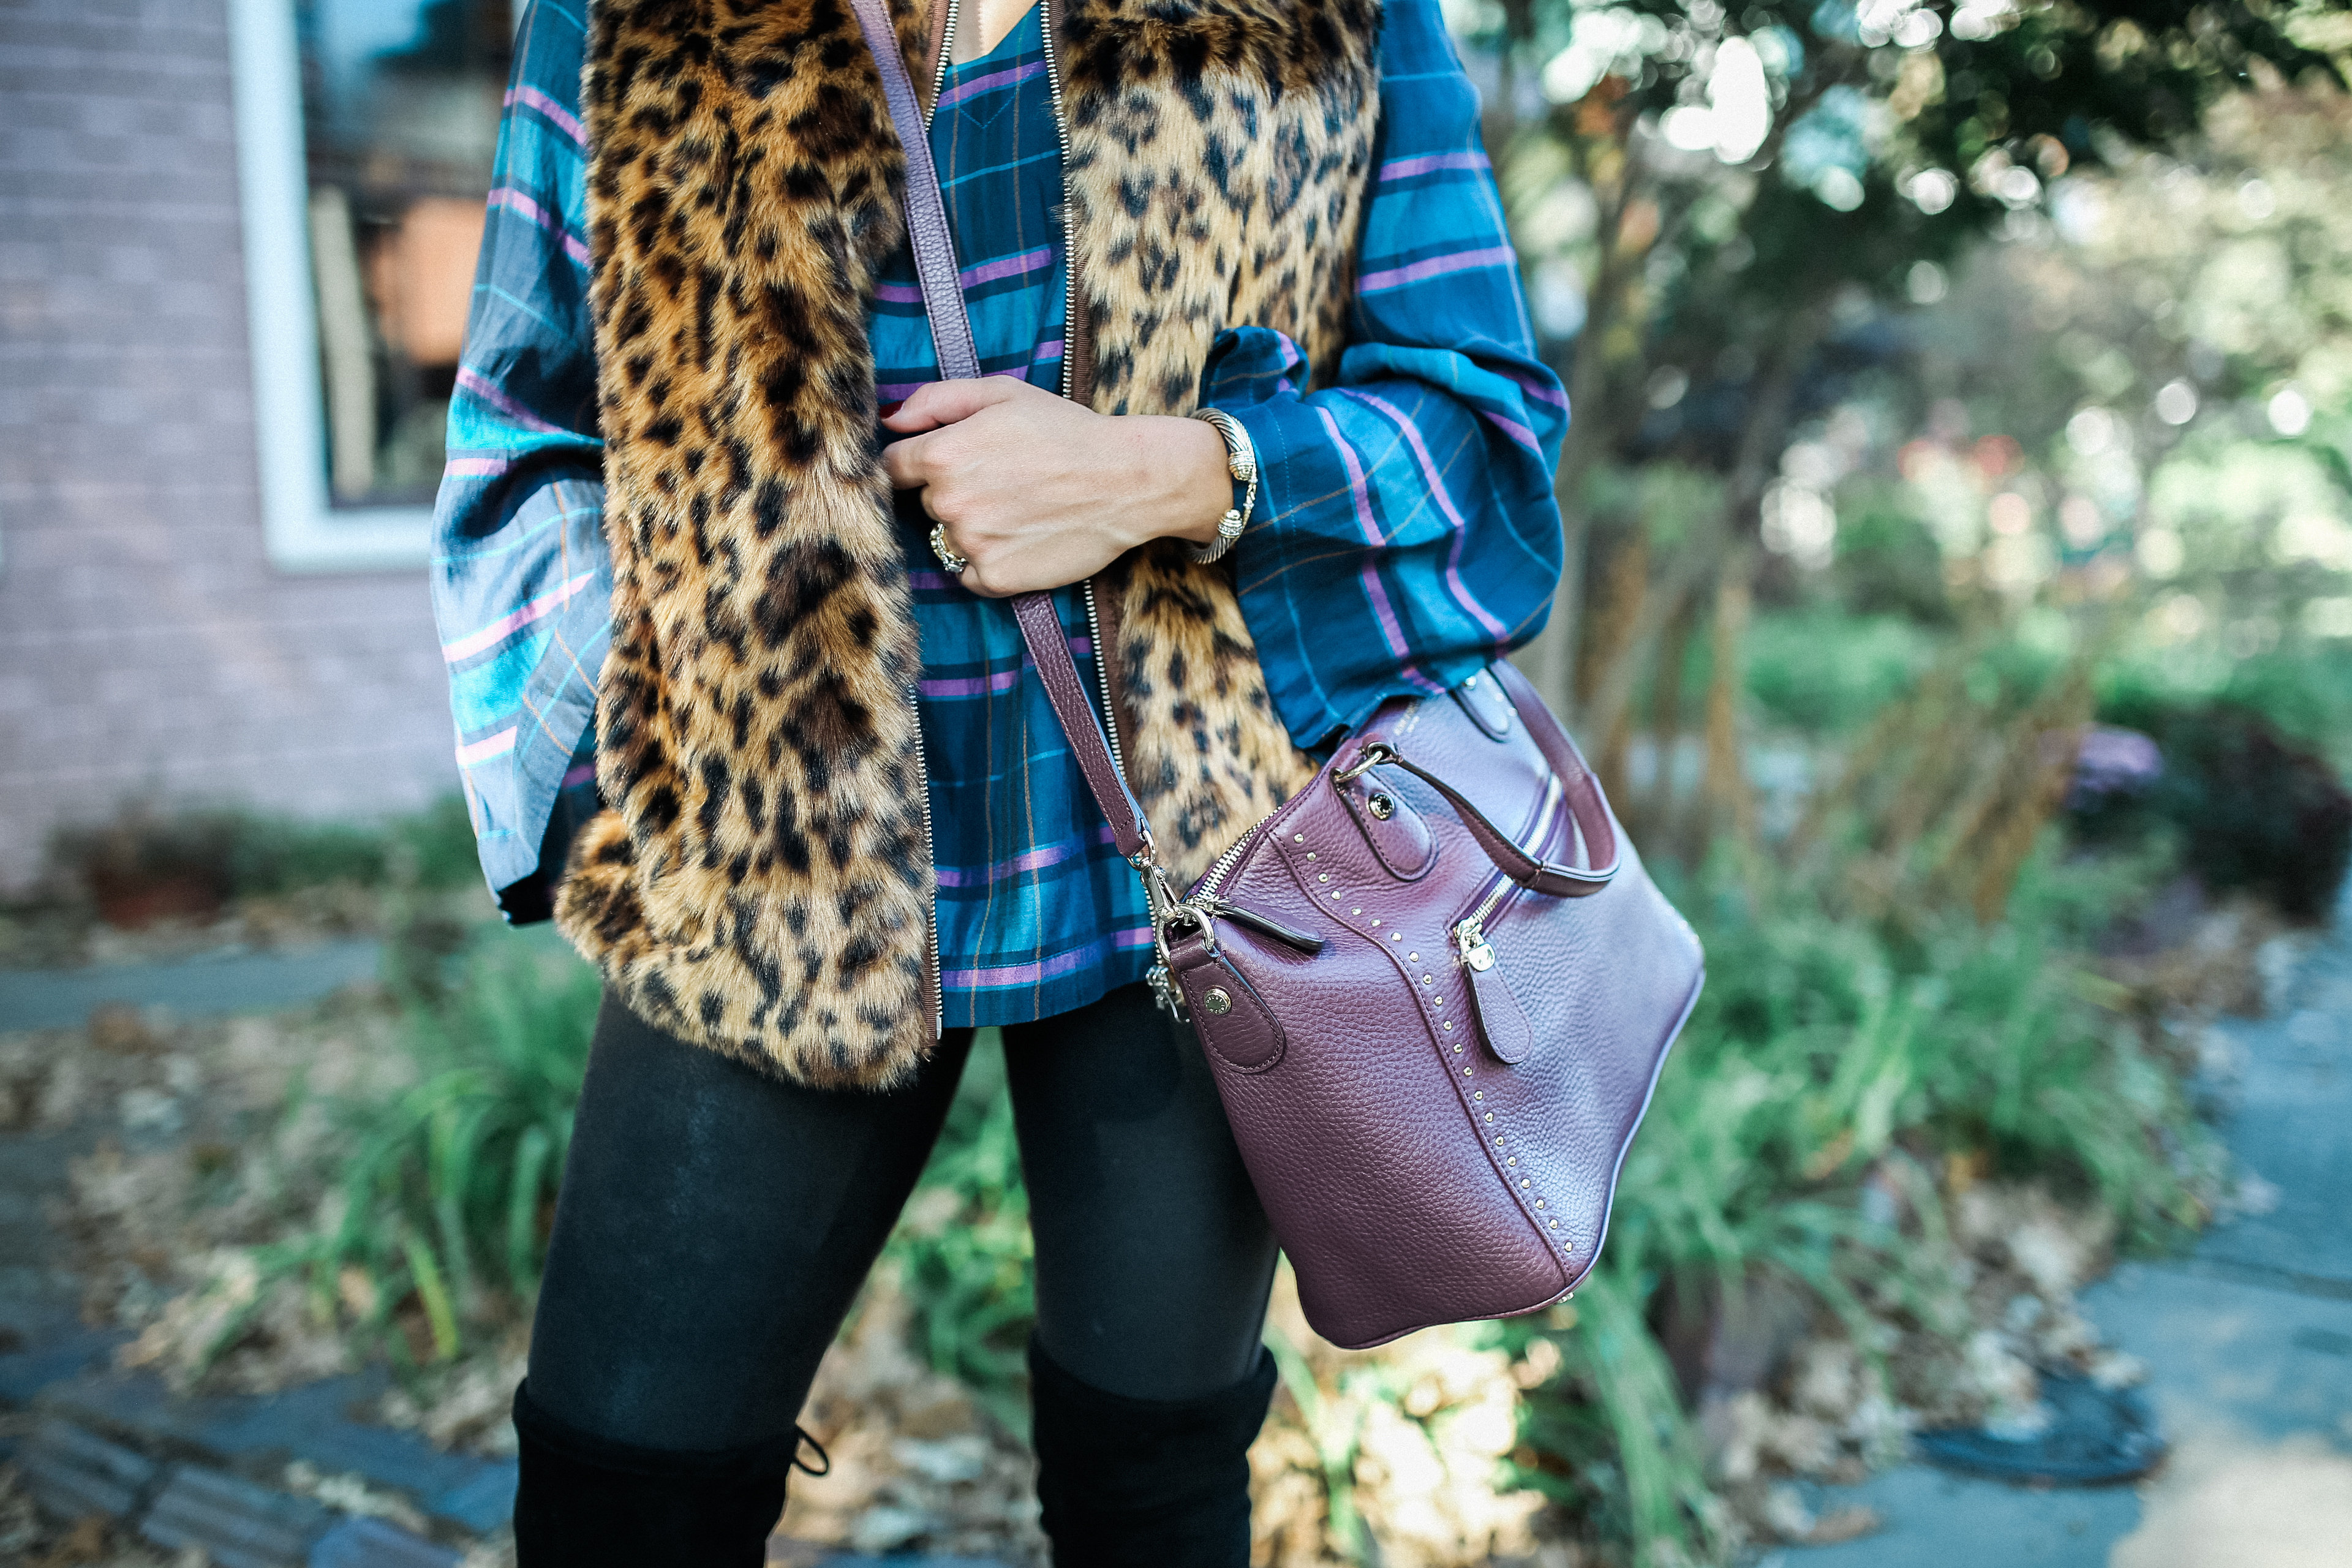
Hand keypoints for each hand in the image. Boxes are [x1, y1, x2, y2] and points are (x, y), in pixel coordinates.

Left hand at [881, 378, 1229, 596]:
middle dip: (956, 492)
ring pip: (949, 538)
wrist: (1127, 482)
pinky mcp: (996, 578)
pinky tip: (1023, 538)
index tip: (941, 465)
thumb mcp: (1002, 394)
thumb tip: (890, 422)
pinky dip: (989, 562)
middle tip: (1006, 480)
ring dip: (974, 528)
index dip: (915, 465)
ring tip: (1022, 509)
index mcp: (943, 453)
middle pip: (928, 503)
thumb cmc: (1067, 431)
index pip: (892, 468)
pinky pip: (969, 574)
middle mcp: (949, 502)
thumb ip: (936, 401)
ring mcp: (972, 544)